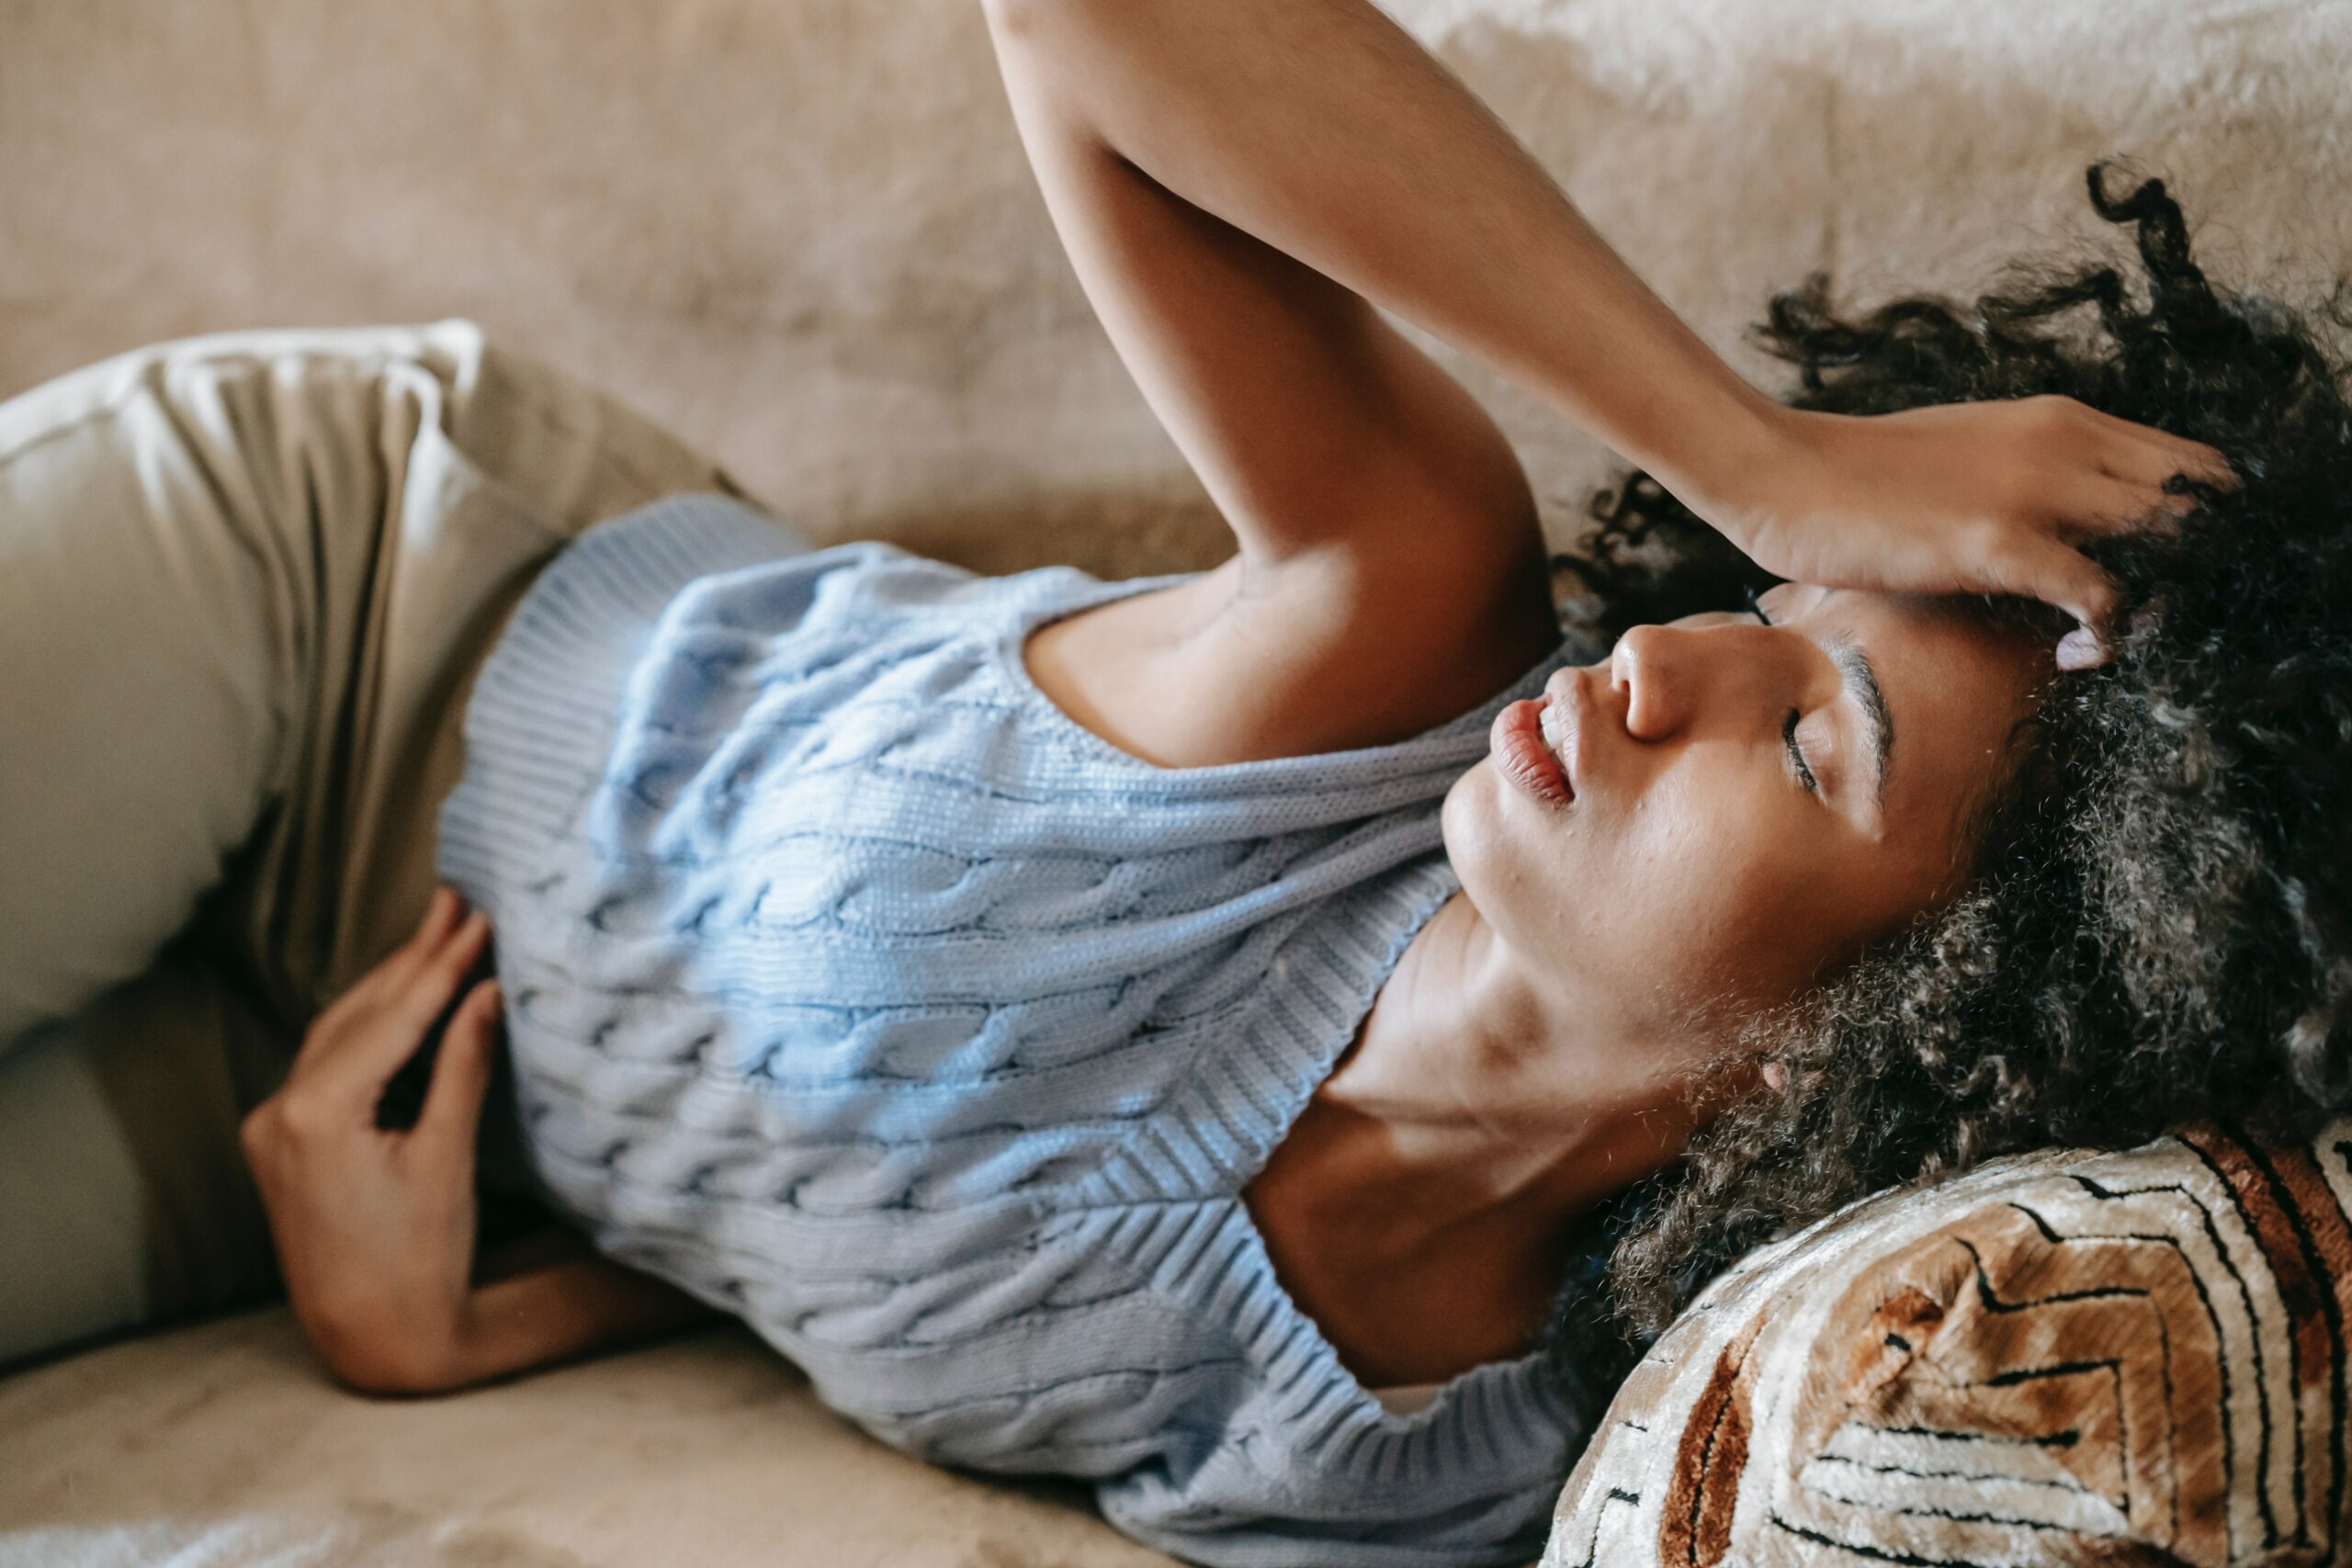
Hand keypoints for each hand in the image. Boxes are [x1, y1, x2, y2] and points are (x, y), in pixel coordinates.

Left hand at [240, 886, 502, 1393]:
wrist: (375, 1339)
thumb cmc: (420, 1259)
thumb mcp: (448, 1157)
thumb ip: (464, 1065)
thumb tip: (489, 991)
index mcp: (315, 1116)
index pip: (391, 1018)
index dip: (441, 964)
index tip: (479, 917)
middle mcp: (278, 1113)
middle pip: (358, 1014)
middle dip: (412, 958)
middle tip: (456, 901)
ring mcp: (271, 1127)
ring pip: (338, 1033)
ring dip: (391, 986)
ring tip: (437, 933)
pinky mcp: (280, 1142)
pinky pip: (329, 1063)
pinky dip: (371, 1027)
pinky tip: (404, 998)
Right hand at [1696, 395, 2231, 668]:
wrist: (1780, 471)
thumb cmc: (1858, 476)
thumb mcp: (1969, 453)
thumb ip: (2029, 473)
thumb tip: (2067, 529)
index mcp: (2061, 419)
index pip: (2192, 463)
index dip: (2205, 527)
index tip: (2169, 581)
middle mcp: (2065, 442)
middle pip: (2201, 500)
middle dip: (2202, 567)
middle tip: (2160, 619)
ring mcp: (2035, 489)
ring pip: (2171, 541)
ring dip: (2168, 600)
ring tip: (2122, 637)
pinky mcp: (1999, 542)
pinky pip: (2104, 596)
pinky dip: (2110, 635)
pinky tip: (2072, 654)